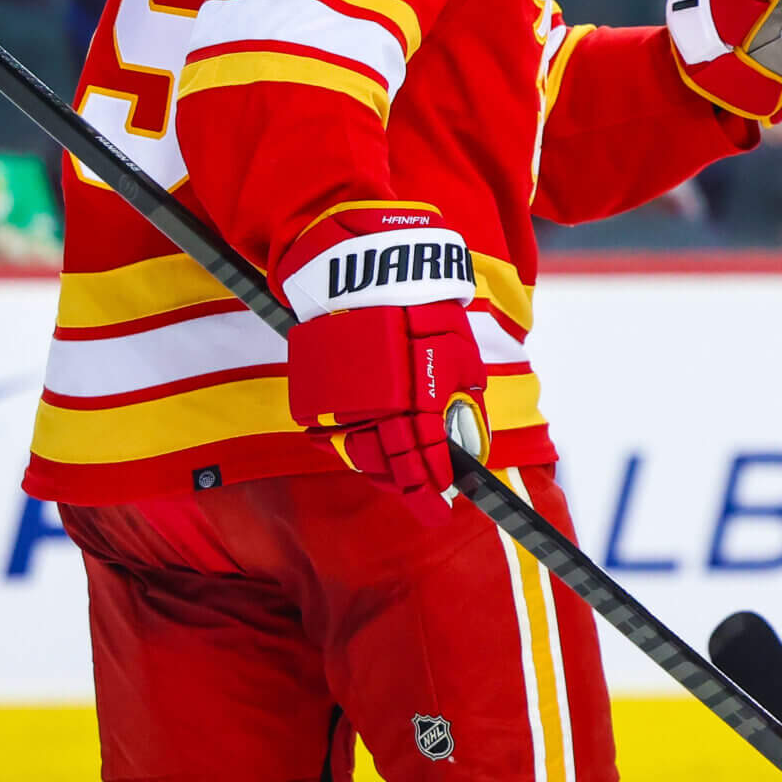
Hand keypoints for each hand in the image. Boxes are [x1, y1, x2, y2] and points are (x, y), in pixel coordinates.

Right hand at [277, 206, 486, 520]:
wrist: (365, 273)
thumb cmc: (421, 308)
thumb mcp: (457, 353)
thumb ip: (460, 397)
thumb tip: (466, 432)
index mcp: (416, 402)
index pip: (425, 464)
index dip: (433, 493)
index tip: (442, 508)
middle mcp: (377, 410)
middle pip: (390, 470)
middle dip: (410, 491)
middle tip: (425, 502)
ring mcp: (342, 404)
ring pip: (359, 458)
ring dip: (381, 473)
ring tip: (399, 479)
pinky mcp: (316, 394)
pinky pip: (332, 436)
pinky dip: (350, 446)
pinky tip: (367, 449)